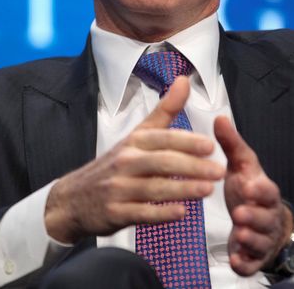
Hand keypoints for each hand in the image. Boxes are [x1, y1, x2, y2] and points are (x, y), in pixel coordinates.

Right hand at [44, 76, 225, 242]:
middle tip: (219, 172)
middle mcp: (125, 162)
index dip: (187, 142)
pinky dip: (162, 213)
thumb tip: (184, 80)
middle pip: (162, 163)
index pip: (162, 139)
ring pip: (154, 188)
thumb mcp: (137, 134)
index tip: (211, 146)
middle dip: (192, 167)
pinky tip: (182, 212)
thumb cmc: (115, 164)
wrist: (74, 198)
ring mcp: (119, 189)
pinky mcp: (115, 212)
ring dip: (182, 190)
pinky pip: (141, 213)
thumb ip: (165, 111)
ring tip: (208, 190)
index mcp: (134, 142)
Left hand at [214, 116, 293, 275]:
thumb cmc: (250, 190)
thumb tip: (220, 118)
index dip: (260, 190)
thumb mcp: (242, 166)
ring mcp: (262, 237)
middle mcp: (266, 215)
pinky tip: (236, 260)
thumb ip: (231, 145)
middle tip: (240, 212)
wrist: (264, 221)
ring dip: (250, 238)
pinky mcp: (254, 257)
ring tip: (240, 234)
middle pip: (265, 217)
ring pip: (260, 241)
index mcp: (264, 192)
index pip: (268, 190)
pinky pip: (251, 263)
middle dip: (254, 215)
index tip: (248, 186)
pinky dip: (245, 263)